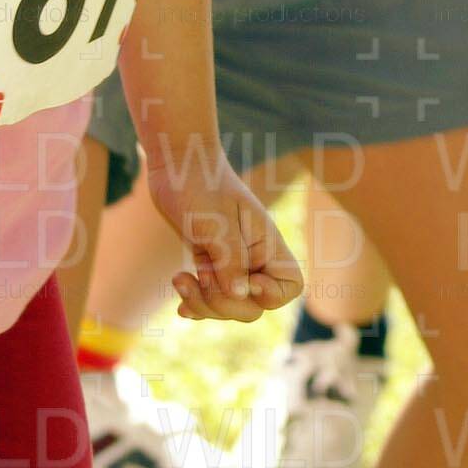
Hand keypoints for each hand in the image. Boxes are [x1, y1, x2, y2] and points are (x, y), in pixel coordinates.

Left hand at [147, 154, 303, 323]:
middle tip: (199, 276)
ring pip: (230, 304)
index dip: (270, 295)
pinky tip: (180, 300)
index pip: (290, 285)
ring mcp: (231, 261)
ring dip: (204, 302)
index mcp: (265, 242)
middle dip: (225, 304)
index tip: (244, 281)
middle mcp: (253, 256)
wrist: (177, 162)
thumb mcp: (215, 222)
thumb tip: (241, 296)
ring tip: (179, 279)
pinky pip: (211, 296)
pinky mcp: (211, 261)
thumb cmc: (199, 184)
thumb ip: (230, 260)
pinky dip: (196, 302)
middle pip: (254, 305)